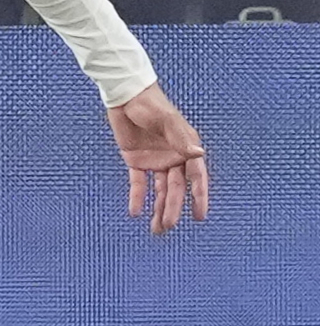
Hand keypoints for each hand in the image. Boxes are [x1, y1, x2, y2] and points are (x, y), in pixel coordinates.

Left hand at [109, 83, 209, 235]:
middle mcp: (173, 158)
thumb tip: (198, 155)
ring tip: (157, 229)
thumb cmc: (150, 104)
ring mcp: (155, 160)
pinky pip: (138, 182)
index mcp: (186, 149)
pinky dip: (137, 197)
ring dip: (158, 208)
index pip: (195, 178)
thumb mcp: (166, 120)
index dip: (198, 197)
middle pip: (175, 188)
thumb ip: (180, 138)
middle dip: (172, 208)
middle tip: (168, 226)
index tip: (200, 216)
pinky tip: (135, 212)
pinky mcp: (136, 160)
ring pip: (159, 190)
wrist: (126, 96)